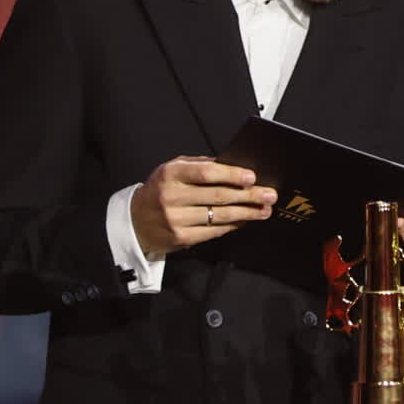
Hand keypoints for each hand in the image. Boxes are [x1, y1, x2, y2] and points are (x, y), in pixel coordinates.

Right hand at [130, 156, 276, 254]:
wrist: (135, 221)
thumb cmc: (159, 191)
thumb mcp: (172, 170)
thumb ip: (199, 165)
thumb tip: (231, 165)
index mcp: (171, 174)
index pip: (206, 173)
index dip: (231, 174)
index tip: (252, 177)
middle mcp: (172, 196)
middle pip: (218, 196)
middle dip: (248, 195)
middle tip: (269, 195)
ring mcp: (176, 219)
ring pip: (219, 215)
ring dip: (246, 212)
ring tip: (264, 210)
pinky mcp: (182, 238)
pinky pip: (214, 231)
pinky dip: (232, 225)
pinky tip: (244, 220)